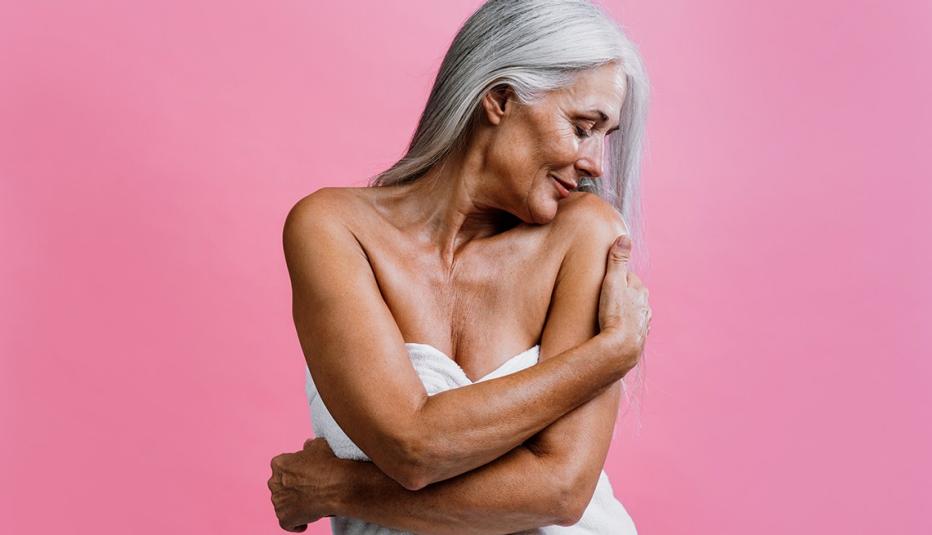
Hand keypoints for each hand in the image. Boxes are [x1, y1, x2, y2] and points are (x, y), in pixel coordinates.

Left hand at [268, 438, 340, 531]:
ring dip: (292, 505)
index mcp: (279, 463)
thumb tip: (307, 445)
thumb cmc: (330, 464)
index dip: (294, 472)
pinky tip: (305, 523)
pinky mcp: (284, 518)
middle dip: (291, 488)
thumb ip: (309, 446)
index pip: (282, 467)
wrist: (338, 486)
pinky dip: (295, 523)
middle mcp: (274, 482)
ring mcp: (278, 502)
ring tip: (309, 505)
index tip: (304, 475)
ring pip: (282, 504)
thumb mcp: (320, 445)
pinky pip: (287, 523)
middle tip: (308, 490)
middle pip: (280, 486)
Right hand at [597, 234, 651, 375]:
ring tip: (610, 316)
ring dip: (625, 313)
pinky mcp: (638, 341)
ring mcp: (643, 325)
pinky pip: (632, 331)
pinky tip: (617, 333)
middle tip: (605, 297)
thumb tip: (625, 237)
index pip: (629, 278)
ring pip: (635, 314)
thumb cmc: (615, 314)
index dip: (617, 278)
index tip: (606, 280)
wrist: (620, 349)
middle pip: (634, 296)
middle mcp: (645, 308)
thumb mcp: (612, 282)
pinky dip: (626, 329)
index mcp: (640, 291)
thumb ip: (617, 260)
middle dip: (623, 295)